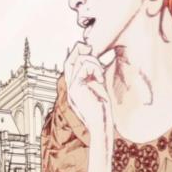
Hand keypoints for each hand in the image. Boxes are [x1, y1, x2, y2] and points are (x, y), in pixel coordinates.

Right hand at [62, 41, 113, 155]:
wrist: (100, 124)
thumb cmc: (102, 111)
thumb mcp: (98, 90)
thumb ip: (94, 78)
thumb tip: (101, 63)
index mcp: (74, 87)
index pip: (71, 65)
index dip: (77, 54)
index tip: (89, 48)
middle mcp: (70, 86)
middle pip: (70, 60)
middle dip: (80, 50)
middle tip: (90, 47)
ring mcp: (71, 87)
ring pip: (78, 61)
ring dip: (93, 62)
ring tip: (101, 73)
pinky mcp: (76, 88)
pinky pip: (83, 68)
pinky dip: (94, 69)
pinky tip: (99, 79)